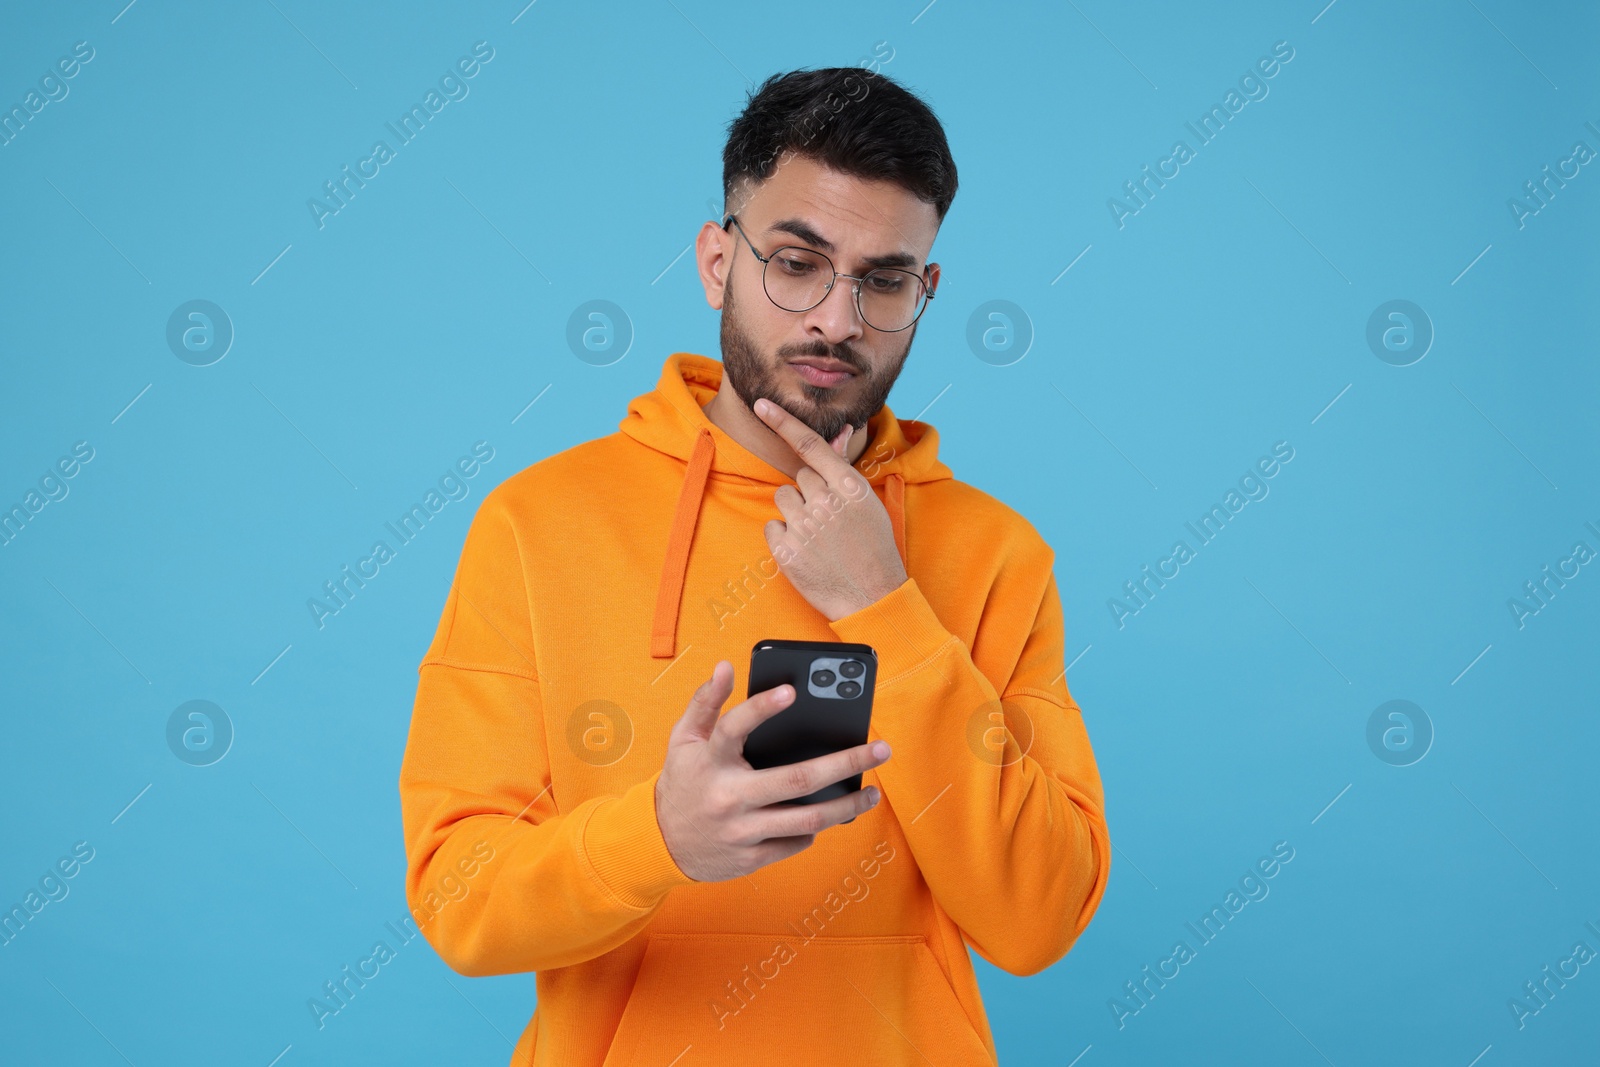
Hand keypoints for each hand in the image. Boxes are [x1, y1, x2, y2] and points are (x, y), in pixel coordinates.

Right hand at [655, 660, 890, 881]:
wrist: (661, 843)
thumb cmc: (682, 782)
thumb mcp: (683, 739)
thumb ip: (705, 702)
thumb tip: (726, 666)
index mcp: (709, 760)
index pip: (734, 727)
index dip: (762, 707)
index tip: (792, 691)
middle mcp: (728, 796)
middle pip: (797, 779)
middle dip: (845, 762)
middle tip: (880, 749)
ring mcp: (742, 830)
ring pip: (807, 819)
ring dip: (847, 805)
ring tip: (871, 792)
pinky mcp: (751, 857)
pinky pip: (796, 841)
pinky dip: (815, 829)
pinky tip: (830, 815)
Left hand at [753, 397, 909, 620]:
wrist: (872, 598)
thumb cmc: (874, 549)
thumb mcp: (869, 504)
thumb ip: (846, 469)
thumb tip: (839, 432)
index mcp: (849, 487)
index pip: (810, 445)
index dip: (783, 421)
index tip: (762, 404)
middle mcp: (825, 502)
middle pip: (799, 478)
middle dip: (810, 493)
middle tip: (829, 520)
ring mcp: (804, 527)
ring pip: (783, 498)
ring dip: (795, 512)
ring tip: (818, 536)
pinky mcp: (786, 551)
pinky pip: (772, 526)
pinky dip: (783, 536)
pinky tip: (805, 551)